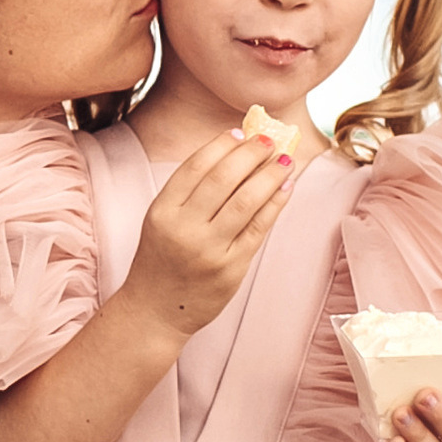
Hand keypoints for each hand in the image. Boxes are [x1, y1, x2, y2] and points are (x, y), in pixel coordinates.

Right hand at [121, 128, 295, 348]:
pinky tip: (285, 188)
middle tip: (269, 140)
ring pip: (247, 201)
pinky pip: (259, 228)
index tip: (241, 132)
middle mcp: (184, 229)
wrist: (156, 310)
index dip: (222, 145)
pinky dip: (275, 204)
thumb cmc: (161, 259)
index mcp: (162, 211)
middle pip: (223, 179)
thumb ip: (191, 191)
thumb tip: (234, 153)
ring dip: (270, 175)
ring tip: (285, 160)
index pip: (196, 167)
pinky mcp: (231, 268)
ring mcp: (210, 250)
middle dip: (251, 154)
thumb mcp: (162, 220)